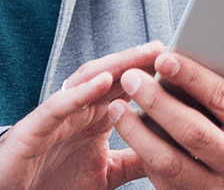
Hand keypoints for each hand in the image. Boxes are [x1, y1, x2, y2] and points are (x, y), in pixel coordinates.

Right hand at [0, 43, 164, 189]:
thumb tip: (172, 154)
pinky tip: (102, 81)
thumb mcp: (108, 173)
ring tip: (144, 54)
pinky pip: (60, 104)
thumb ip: (135, 160)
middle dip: (141, 60)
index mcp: (97, 118)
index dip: (154, 75)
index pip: (130, 89)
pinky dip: (81, 91)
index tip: (186, 65)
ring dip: (117, 65)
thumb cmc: (54, 179)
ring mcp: (59, 114)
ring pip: (89, 81)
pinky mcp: (37, 126)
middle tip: (171, 47)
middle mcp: (80, 109)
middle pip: (114, 76)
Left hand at [108, 45, 223, 188]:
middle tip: (131, 77)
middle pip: (194, 132)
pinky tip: (126, 132)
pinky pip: (161, 179)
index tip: (164, 58)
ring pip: (170, 161)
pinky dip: (141, 154)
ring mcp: (216, 189)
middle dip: (158, 102)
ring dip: (139, 132)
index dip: (193, 78)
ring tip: (117, 107)